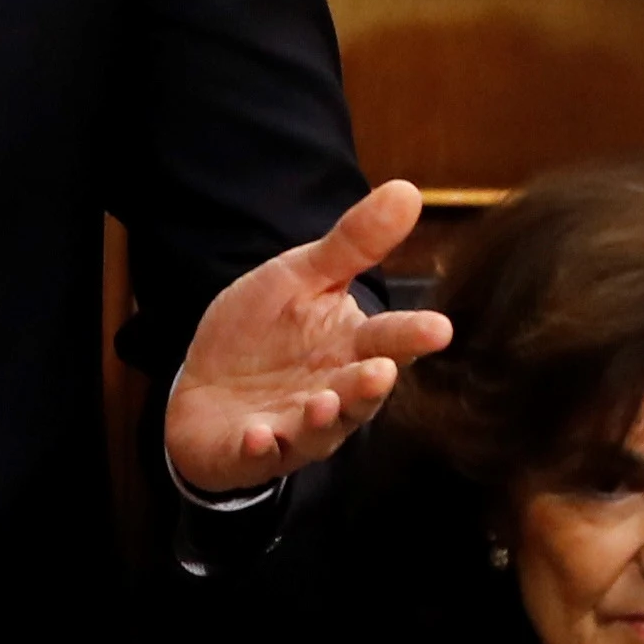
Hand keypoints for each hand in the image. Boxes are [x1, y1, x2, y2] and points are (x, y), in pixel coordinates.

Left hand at [165, 180, 453, 493]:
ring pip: (318, 429)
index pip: (388, 340)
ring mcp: (294, 427)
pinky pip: (259, 454)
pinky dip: (260, 447)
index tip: (438, 329)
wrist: (206, 387)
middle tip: (381, 371)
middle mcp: (333, 393)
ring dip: (323, 418)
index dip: (411, 336)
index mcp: (349, 347)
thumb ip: (353, 244)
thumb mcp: (301, 278)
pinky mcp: (251, 451)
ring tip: (323, 401)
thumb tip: (408, 190)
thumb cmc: (265, 334)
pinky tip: (258, 434)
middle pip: (359, 392)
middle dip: (370, 385)